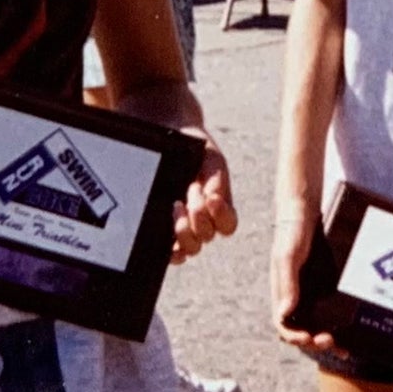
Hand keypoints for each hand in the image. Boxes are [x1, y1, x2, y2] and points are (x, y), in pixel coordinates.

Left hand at [171, 128, 237, 264]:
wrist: (172, 138)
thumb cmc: (196, 150)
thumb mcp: (211, 159)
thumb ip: (217, 179)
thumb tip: (213, 200)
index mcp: (220, 208)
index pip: (228, 225)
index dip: (221, 216)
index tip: (211, 197)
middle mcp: (204, 222)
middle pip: (207, 236)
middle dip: (199, 214)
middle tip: (191, 188)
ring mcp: (184, 229)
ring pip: (191, 247)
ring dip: (185, 230)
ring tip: (176, 205)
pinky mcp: (165, 233)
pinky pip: (172, 253)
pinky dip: (172, 250)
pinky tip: (167, 236)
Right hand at [271, 200, 334, 351]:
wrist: (307, 212)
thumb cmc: (292, 233)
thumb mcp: (288, 257)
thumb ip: (287, 284)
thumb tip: (285, 313)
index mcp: (281, 294)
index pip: (283, 325)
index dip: (294, 337)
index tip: (308, 338)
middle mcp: (295, 298)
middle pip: (302, 330)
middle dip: (315, 341)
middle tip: (330, 342)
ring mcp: (311, 294)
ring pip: (317, 325)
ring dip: (328, 340)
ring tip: (344, 348)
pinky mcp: (325, 287)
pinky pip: (331, 311)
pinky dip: (339, 325)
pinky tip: (352, 331)